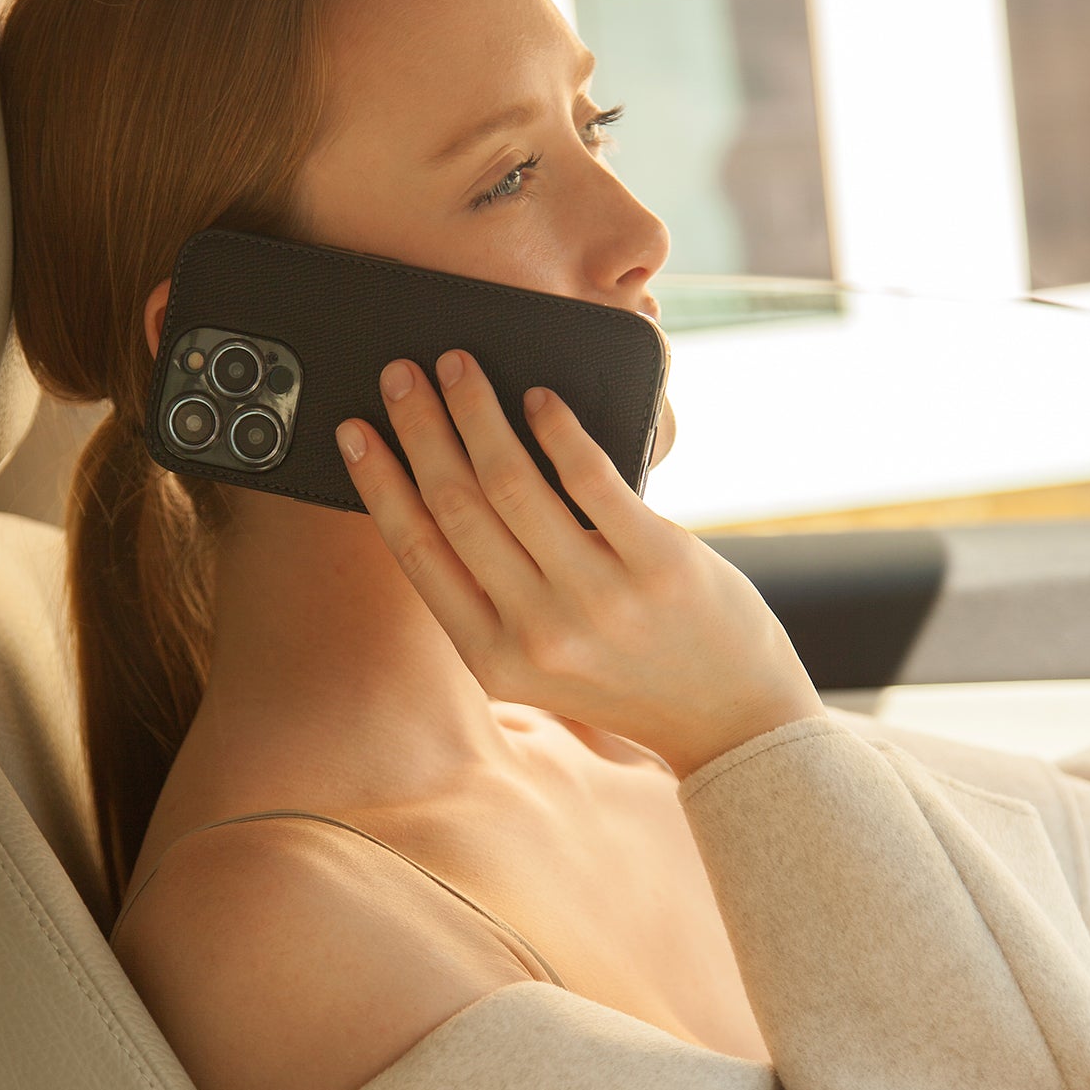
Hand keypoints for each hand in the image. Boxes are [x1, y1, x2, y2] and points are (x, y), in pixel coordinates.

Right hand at [335, 350, 825, 780]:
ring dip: (476, 413)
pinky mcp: (658, 563)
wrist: (733, 721)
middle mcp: (537, 632)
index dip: (379, 483)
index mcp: (492, 657)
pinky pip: (591, 479)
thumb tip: (448, 485)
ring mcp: (599, 599)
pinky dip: (558, 429)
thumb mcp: (538, 663)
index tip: (356, 432)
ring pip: (512, 483)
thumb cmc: (628, 676)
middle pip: (457, 504)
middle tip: (402, 374)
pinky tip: (540, 398)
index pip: (417, 551)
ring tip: (459, 368)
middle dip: (420, 428)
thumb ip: (493, 597)